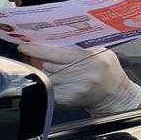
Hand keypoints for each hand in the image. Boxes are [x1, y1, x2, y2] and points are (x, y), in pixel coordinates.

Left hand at [18, 44, 140, 115]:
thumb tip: (56, 38)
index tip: (24, 47)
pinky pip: (50, 90)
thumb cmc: (108, 71)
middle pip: (48, 65)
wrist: (115, 95)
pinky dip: (49, 84)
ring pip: (47, 77)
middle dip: (39, 60)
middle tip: (33, 54)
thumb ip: (81, 46)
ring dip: (44, 72)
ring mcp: (73, 90)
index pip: (55, 54)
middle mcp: (80, 75)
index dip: (37, 50)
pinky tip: (54, 81)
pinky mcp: (68, 101)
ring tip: (48, 67)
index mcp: (88, 59)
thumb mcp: (101, 52)